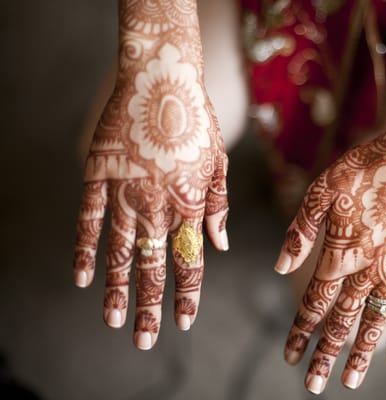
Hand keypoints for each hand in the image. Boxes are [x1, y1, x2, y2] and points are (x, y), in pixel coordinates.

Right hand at [73, 1, 228, 349]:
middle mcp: (159, 205)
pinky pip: (90, 220)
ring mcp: (126, 192)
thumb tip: (222, 245)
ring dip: (116, 289)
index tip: (184, 321)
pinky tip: (83, 277)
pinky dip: (86, 250)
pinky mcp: (99, 176)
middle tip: (144, 340)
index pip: (191, 261)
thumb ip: (218, 207)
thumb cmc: (197, 119)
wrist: (163, 78)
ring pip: (120, 250)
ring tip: (112, 320)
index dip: (187, 294)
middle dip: (150, 306)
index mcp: (191, 203)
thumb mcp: (219, 162)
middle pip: (153, 266)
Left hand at [274, 137, 385, 392]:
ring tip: (350, 381)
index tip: (290, 355)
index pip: (313, 302)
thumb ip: (300, 231)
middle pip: (341, 320)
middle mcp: (366, 268)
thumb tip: (279, 268)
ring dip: (360, 352)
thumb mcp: (322, 189)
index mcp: (338, 251)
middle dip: (325, 353)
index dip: (300, 330)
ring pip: (375, 320)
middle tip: (313, 385)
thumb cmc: (367, 167)